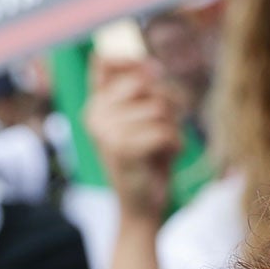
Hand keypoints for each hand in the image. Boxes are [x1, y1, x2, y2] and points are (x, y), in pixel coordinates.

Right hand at [84, 56, 181, 224]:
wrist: (141, 206)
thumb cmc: (147, 160)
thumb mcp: (143, 121)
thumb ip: (143, 93)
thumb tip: (153, 66)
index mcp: (95, 103)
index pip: (104, 61)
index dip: (133, 61)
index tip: (155, 71)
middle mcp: (93, 113)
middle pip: (146, 85)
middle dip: (168, 103)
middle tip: (165, 127)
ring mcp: (104, 130)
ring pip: (160, 109)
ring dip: (173, 128)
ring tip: (162, 147)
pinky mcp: (121, 148)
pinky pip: (165, 132)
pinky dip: (176, 145)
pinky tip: (166, 158)